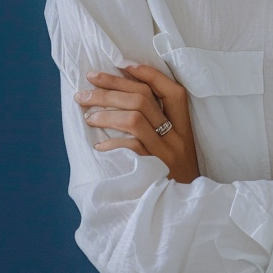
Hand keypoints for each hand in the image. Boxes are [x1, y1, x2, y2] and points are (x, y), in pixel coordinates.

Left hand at [75, 63, 199, 182]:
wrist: (184, 209)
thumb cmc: (174, 173)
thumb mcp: (176, 144)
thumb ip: (158, 122)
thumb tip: (121, 96)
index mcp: (185, 126)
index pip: (171, 90)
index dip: (146, 74)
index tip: (120, 64)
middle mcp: (178, 137)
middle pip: (144, 100)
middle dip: (112, 87)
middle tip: (88, 83)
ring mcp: (165, 154)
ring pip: (134, 120)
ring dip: (106, 112)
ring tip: (87, 113)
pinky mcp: (153, 171)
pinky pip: (130, 149)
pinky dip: (112, 143)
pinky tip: (99, 145)